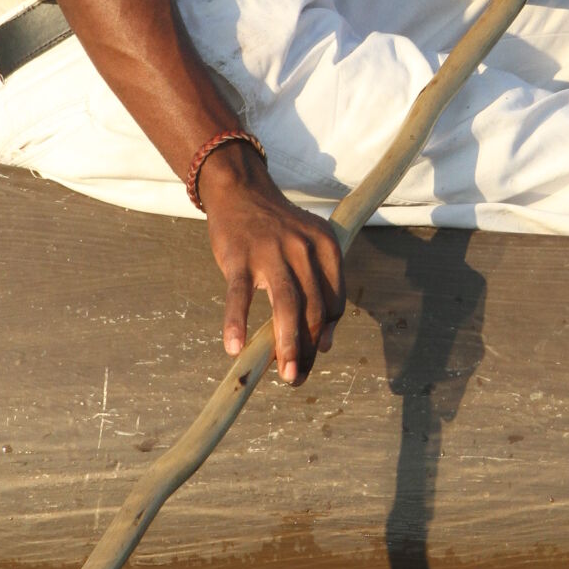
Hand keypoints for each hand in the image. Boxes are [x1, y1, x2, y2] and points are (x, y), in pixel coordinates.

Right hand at [198, 142, 346, 384]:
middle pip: (314, 309)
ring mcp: (271, 252)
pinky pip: (239, 296)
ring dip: (288, 344)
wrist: (241, 191)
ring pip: (285, 305)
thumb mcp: (308, 248)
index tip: (314, 355)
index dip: (325, 334)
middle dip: (309, 349)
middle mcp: (303, 249)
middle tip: (298, 377)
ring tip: (285, 375)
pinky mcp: (239, 257)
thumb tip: (326, 344)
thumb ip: (320, 291)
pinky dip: (236, 323)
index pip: (334, 302)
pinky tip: (234, 349)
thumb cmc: (276, 230)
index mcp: (326, 247)